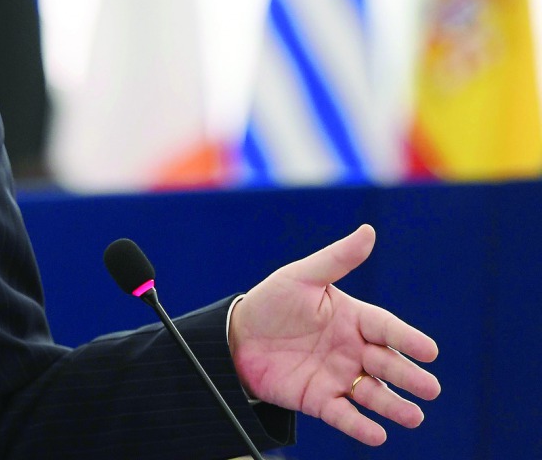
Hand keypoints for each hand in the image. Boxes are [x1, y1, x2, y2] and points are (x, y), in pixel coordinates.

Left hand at [228, 224, 440, 445]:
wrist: (236, 337)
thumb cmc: (272, 302)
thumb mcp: (301, 277)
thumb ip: (336, 260)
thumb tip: (368, 232)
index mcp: (353, 318)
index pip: (386, 328)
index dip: (408, 339)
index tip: (430, 351)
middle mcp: (352, 349)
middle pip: (386, 363)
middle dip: (409, 376)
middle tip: (430, 389)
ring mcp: (337, 376)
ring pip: (372, 393)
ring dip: (393, 406)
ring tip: (413, 416)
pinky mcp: (318, 399)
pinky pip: (343, 415)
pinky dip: (360, 427)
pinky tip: (377, 434)